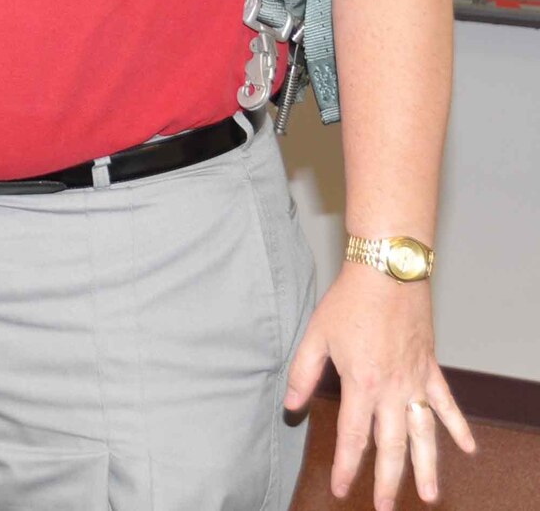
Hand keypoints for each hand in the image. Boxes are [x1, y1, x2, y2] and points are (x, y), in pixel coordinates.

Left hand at [284, 265, 474, 509]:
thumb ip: (302, 373)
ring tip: (430, 496)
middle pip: (392, 446)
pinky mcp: (431, 368)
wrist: (388, 272)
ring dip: (427, 467)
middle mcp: (392, 389)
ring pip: (424, 434)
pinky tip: (468, 449)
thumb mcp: (315, 335)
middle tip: (383, 507)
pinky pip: (447, 404)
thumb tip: (290, 406)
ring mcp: (416, 381)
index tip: (341, 488)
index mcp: (361, 384)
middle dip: (387, 480)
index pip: (353, 436)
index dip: (346, 465)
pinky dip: (457, 427)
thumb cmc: (349, 301)